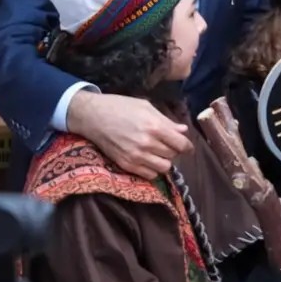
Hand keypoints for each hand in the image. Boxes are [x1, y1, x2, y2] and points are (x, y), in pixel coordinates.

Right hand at [67, 92, 192, 178]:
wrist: (93, 116)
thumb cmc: (120, 106)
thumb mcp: (146, 107)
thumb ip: (166, 120)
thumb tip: (183, 131)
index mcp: (154, 126)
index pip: (181, 144)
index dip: (187, 146)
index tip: (188, 146)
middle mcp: (147, 144)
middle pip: (173, 155)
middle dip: (174, 150)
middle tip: (168, 144)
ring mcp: (136, 156)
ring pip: (164, 167)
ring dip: (164, 160)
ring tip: (158, 152)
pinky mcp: (126, 165)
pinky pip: (150, 175)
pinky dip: (153, 169)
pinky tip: (148, 159)